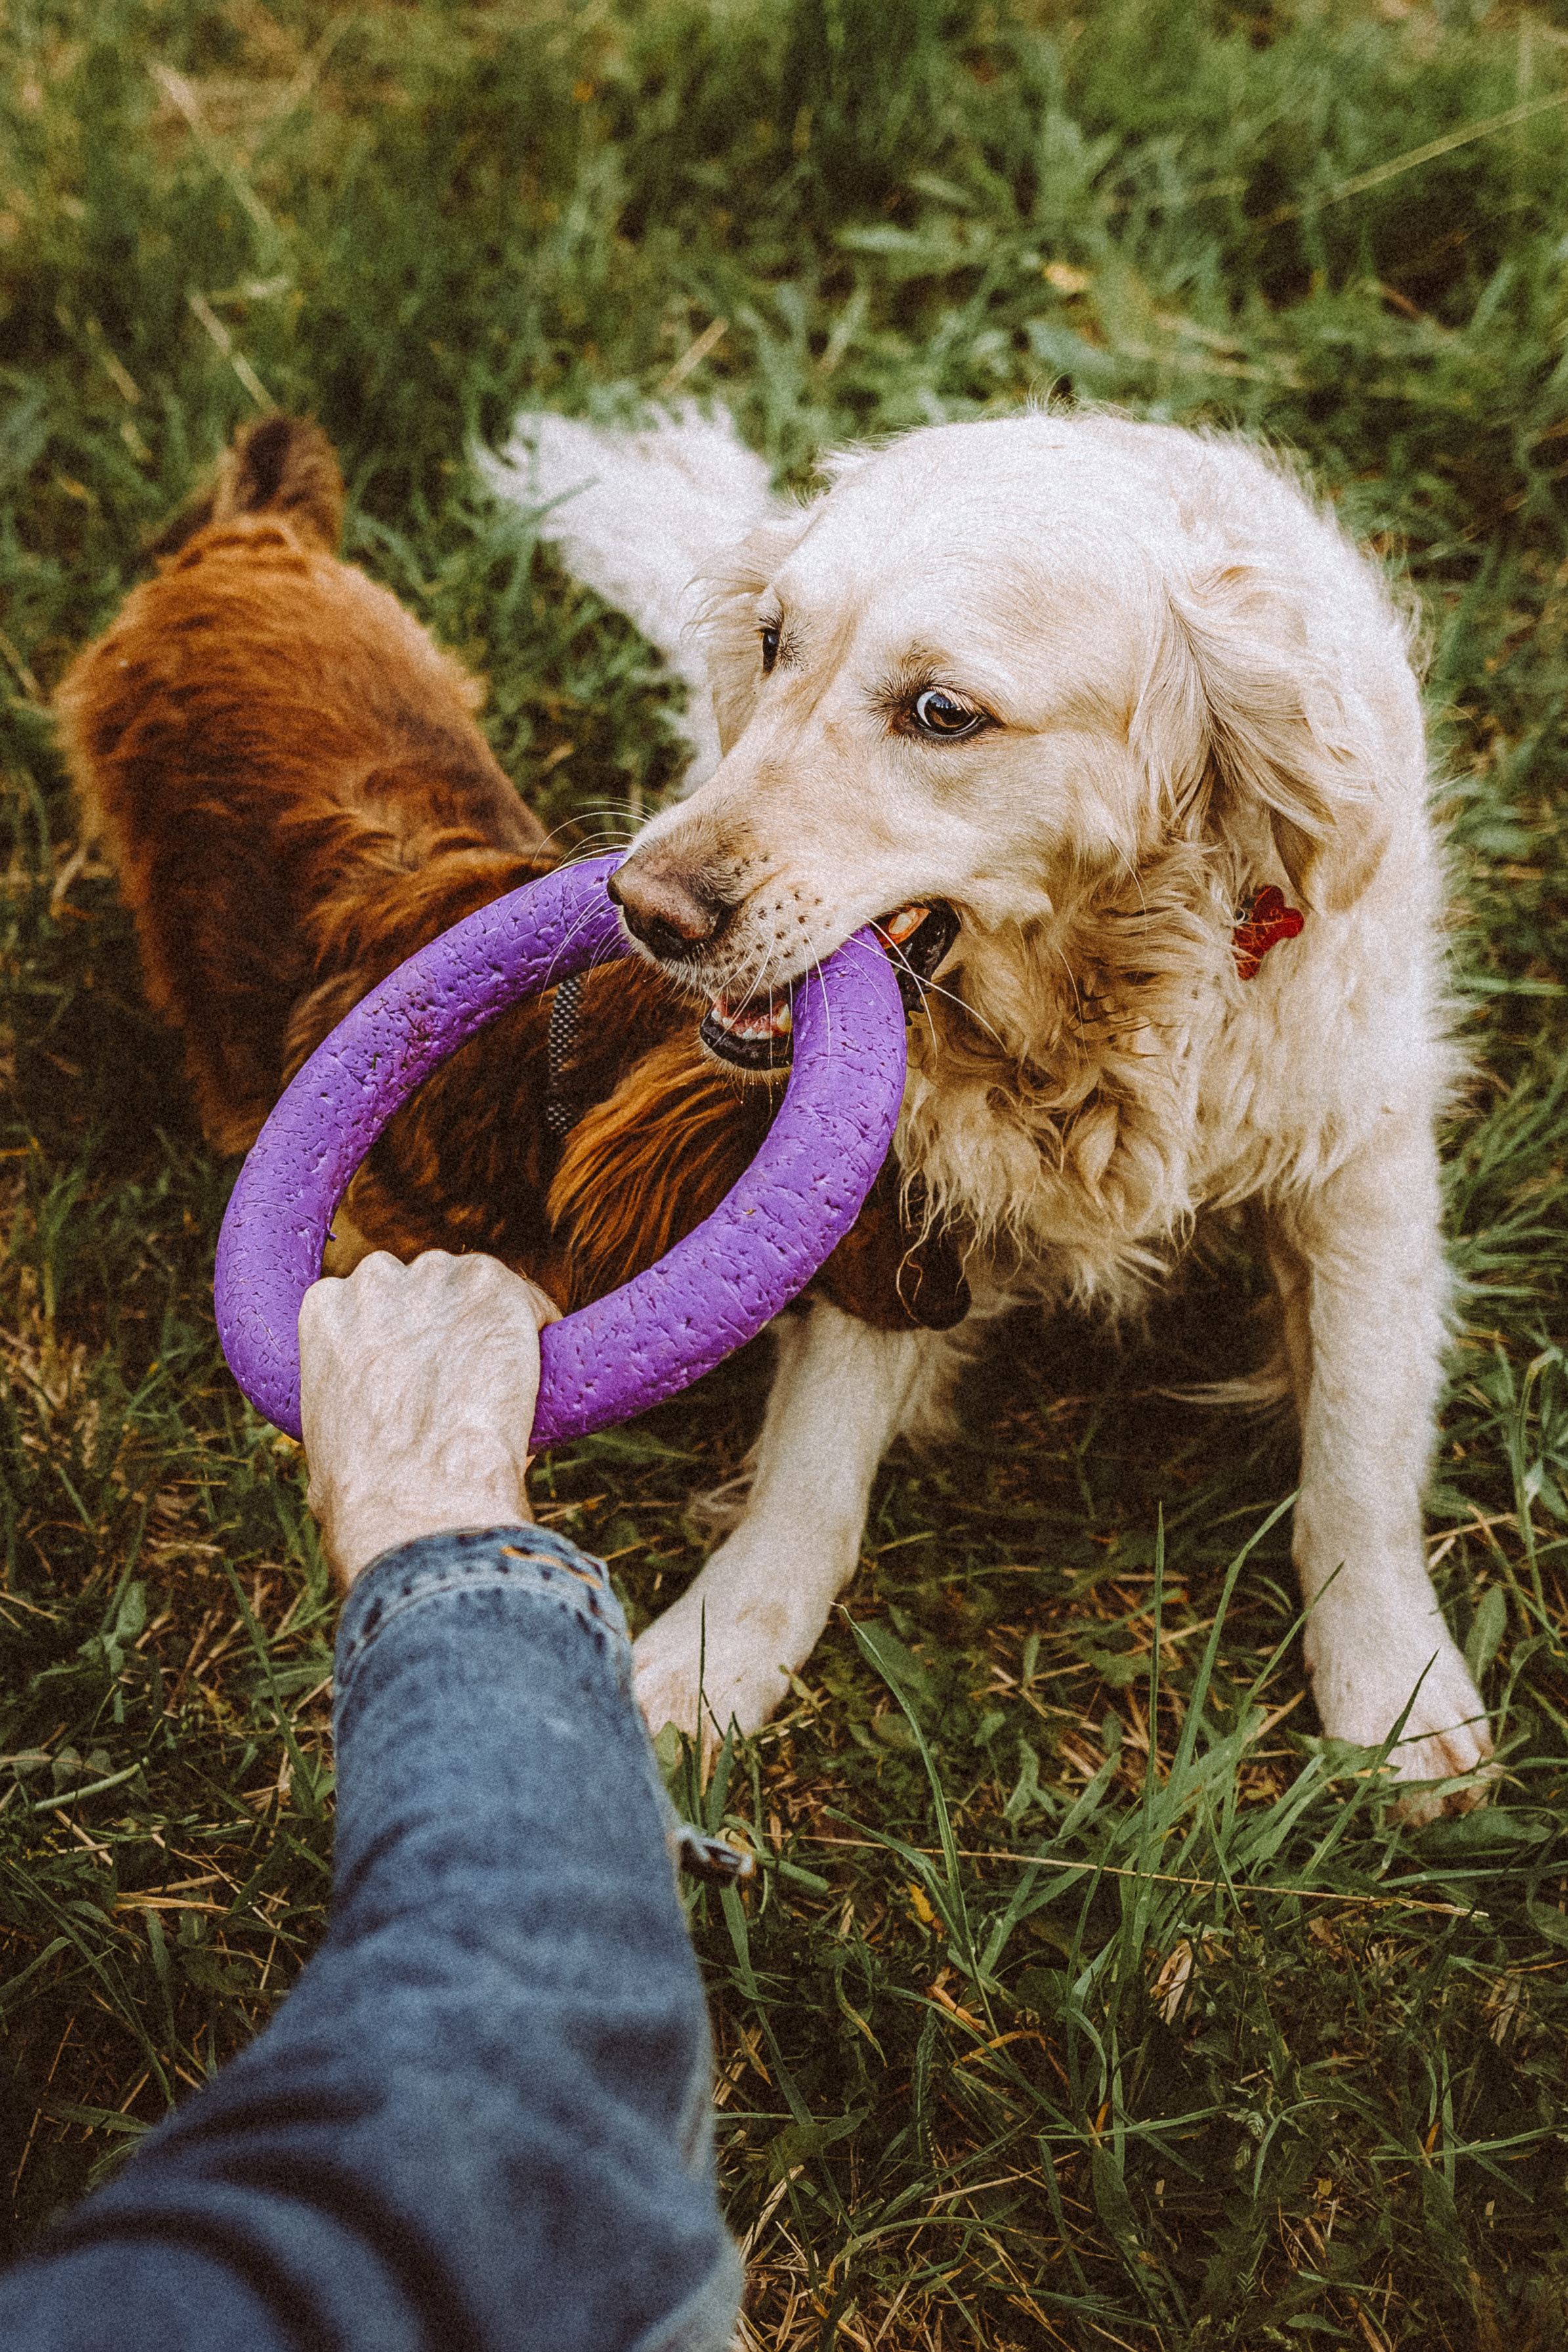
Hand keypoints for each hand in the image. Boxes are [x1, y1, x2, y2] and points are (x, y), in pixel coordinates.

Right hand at [299, 1251, 559, 1590]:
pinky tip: (541, 1372)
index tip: (426, 1370)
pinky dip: (539, 1331)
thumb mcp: (326, 1446)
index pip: (374, 1301)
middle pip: (427, 1287)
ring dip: (493, 1325)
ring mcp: (438, 1278)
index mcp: (325, 1310)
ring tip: (507, 1383)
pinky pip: (529, 1302)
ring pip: (479, 1290)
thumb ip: (346, 1415)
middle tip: (470, 1378)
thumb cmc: (366, 1495)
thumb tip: (365, 1446)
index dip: (406, 1337)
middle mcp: (376, 1280)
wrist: (419, 1496)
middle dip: (448, 1324)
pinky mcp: (495, 1287)